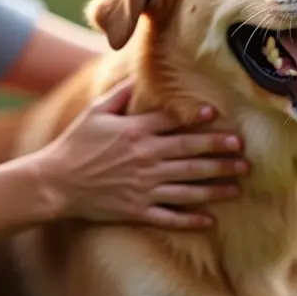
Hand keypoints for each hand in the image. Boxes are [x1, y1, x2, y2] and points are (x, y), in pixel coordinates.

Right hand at [32, 78, 247, 228]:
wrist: (54, 182)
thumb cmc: (75, 143)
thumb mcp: (96, 112)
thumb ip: (120, 95)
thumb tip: (137, 76)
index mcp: (136, 132)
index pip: (173, 122)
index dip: (196, 118)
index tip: (218, 116)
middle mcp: (145, 159)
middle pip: (189, 154)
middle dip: (219, 152)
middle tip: (243, 152)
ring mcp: (143, 187)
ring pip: (188, 186)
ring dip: (216, 185)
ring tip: (238, 184)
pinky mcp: (137, 210)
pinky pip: (169, 217)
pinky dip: (190, 220)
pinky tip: (210, 220)